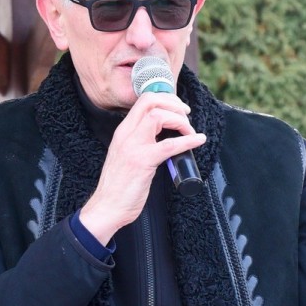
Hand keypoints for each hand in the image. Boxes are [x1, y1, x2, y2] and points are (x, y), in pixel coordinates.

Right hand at [79, 92, 205, 243]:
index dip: (166, 99)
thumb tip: (163, 138)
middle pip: (151, 101)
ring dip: (180, 121)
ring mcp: (133, 147)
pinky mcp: (143, 162)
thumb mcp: (126, 155)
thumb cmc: (118, 186)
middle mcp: (126, 134)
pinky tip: (197, 140)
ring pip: (159, 117)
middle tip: (186, 116)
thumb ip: (139, 143)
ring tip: (190, 132)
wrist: (107, 206)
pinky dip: (188, 140)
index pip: (144, 101)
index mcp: (123, 131)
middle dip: (174, 104)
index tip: (179, 109)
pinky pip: (169, 145)